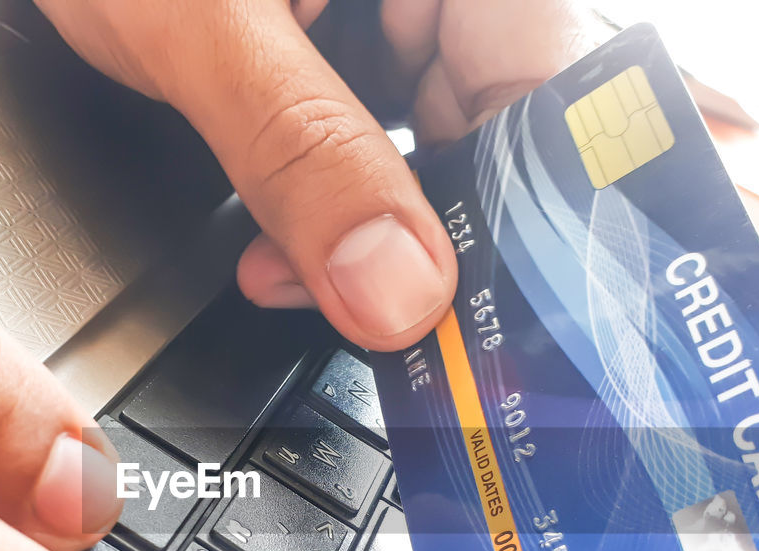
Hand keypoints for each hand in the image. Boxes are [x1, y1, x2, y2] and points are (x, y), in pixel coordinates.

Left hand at [37, 0, 590, 349]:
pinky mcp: (344, 46)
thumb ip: (301, 152)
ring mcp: (395, 14)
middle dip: (430, 236)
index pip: (555, 87)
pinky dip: (327, 210)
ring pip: (432, 150)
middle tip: (382, 312)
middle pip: (501, 130)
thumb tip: (397, 289)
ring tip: (301, 273)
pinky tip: (281, 246)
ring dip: (367, 236)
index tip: (480, 302)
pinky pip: (369, 144)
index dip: (532, 205)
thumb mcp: (203, 30)